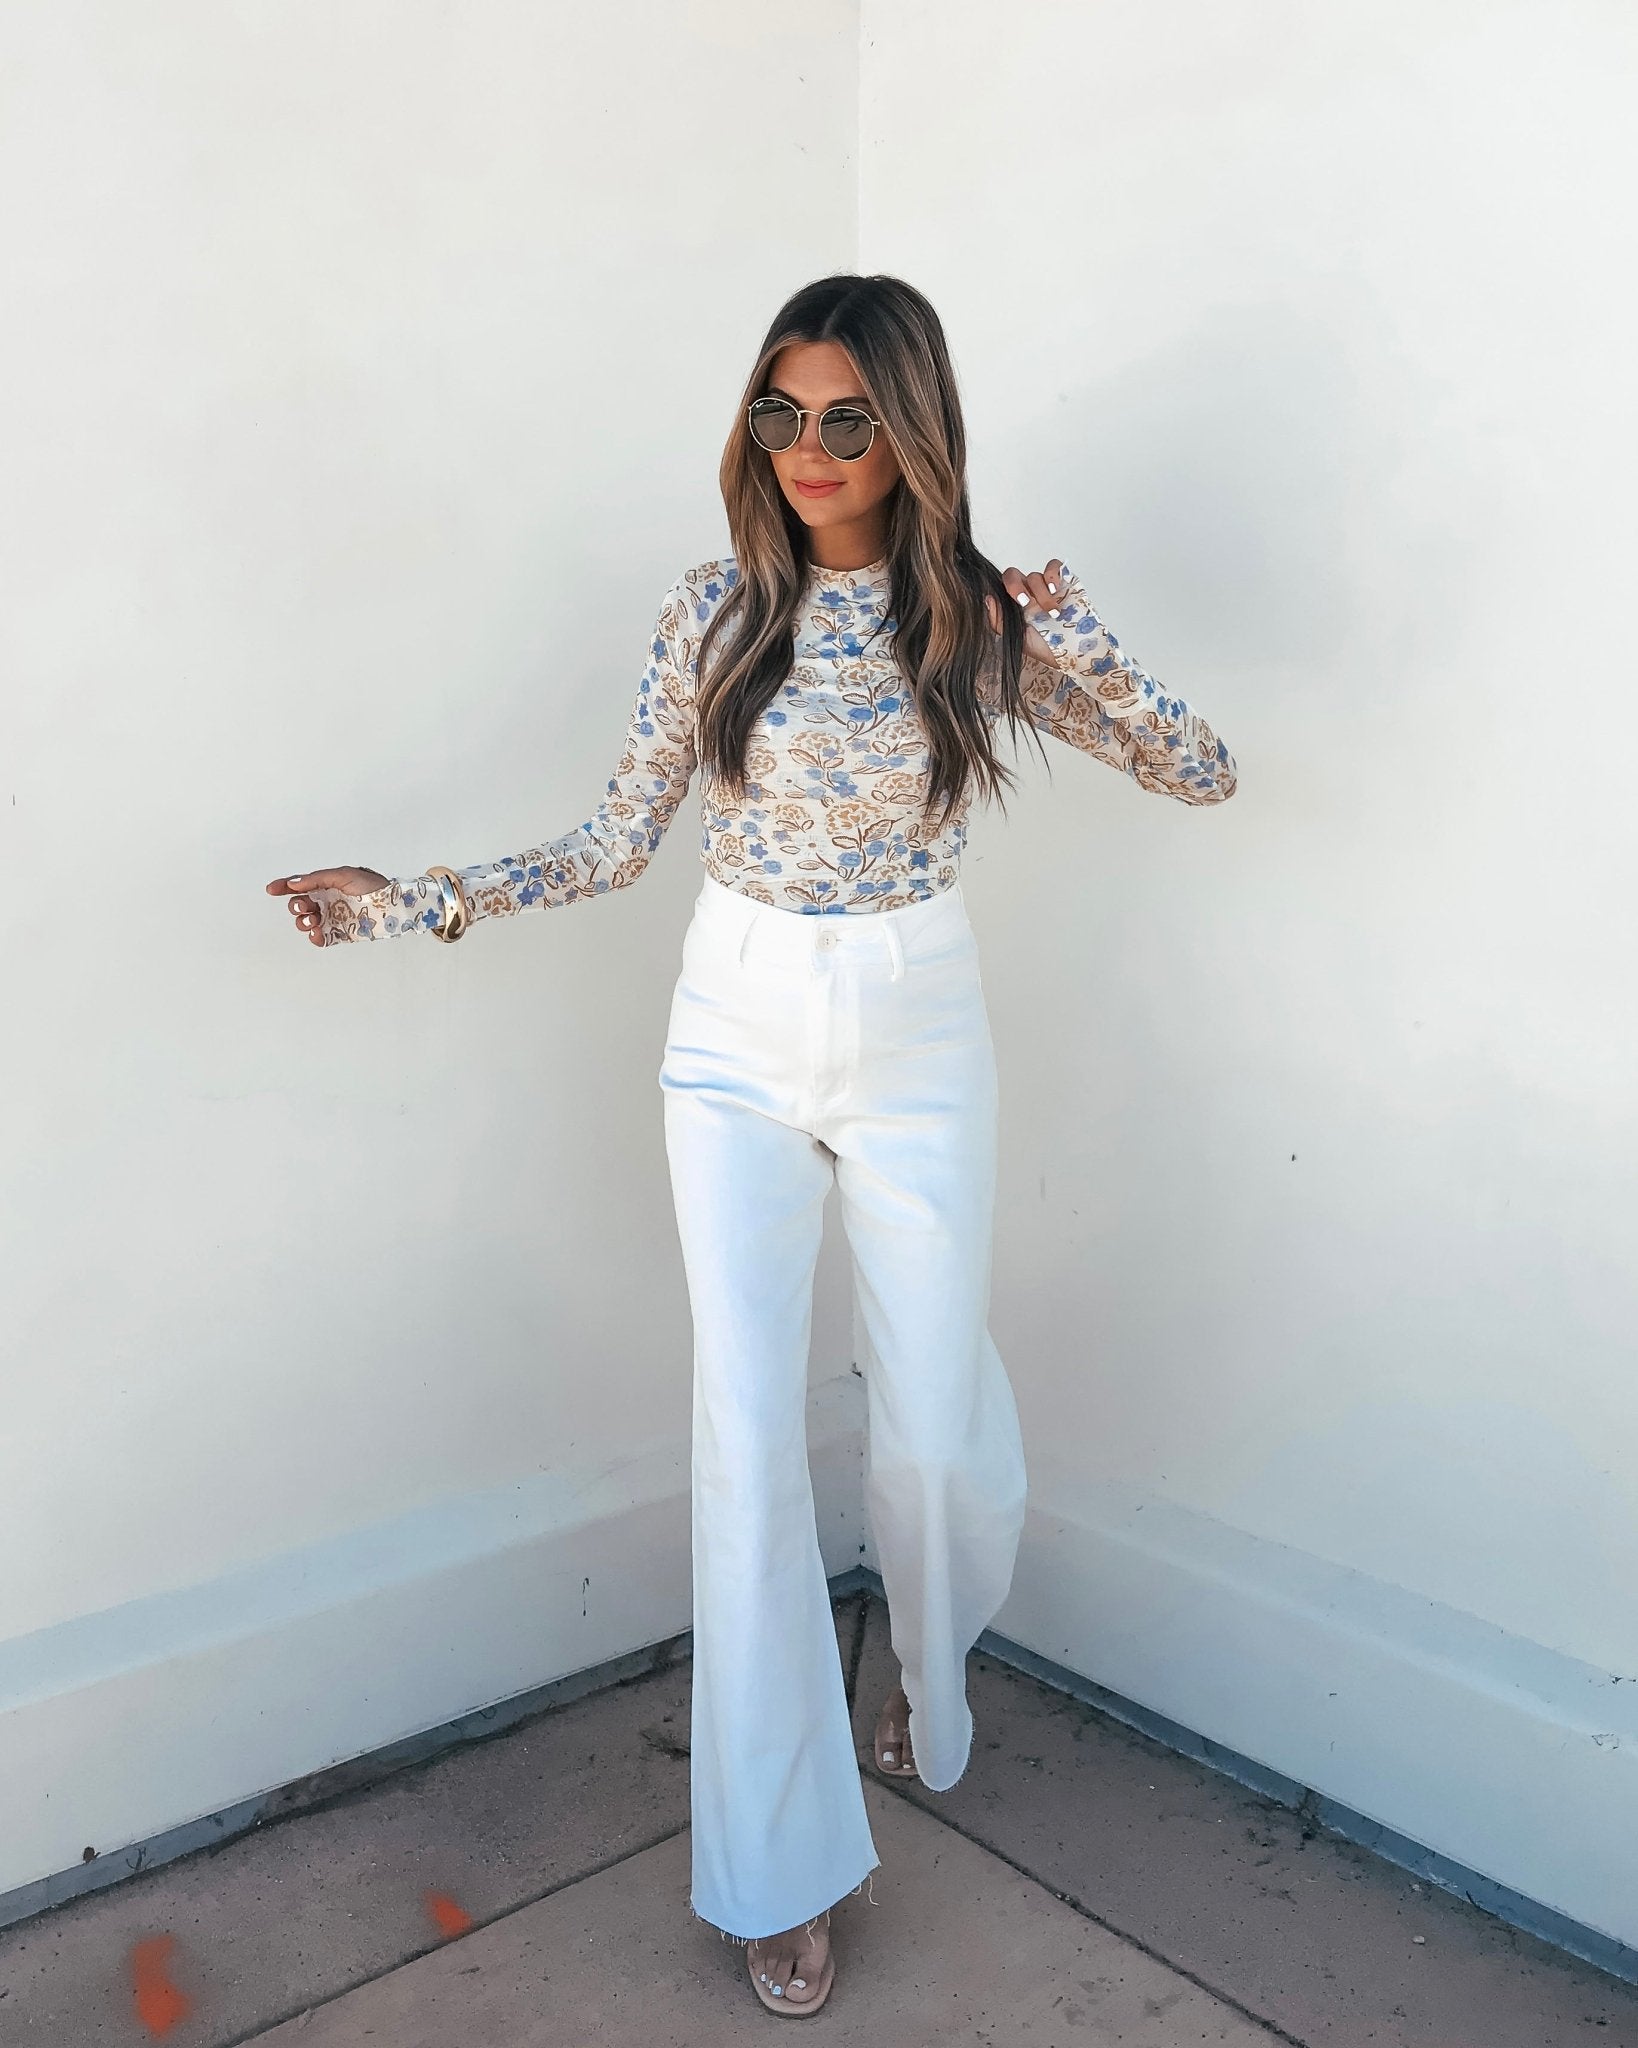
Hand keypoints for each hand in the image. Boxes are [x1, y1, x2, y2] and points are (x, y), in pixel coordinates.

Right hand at [265, 865, 390, 946]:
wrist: (394, 907)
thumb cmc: (374, 887)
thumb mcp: (344, 875)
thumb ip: (318, 879)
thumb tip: (294, 883)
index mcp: (326, 885)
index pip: (299, 885)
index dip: (283, 886)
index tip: (272, 889)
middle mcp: (326, 902)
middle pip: (299, 905)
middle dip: (297, 906)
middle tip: (306, 907)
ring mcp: (331, 919)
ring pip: (305, 922)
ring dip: (303, 922)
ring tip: (314, 921)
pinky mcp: (339, 934)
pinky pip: (319, 938)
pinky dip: (314, 937)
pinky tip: (318, 932)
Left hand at [985, 557, 1073, 662]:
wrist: (1076, 651)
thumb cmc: (1049, 648)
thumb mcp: (1020, 640)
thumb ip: (1000, 622)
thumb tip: (988, 599)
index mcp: (1015, 606)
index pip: (1002, 587)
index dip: (1006, 590)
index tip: (1018, 604)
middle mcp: (1028, 594)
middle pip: (1013, 575)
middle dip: (1017, 586)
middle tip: (1027, 603)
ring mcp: (1045, 588)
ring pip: (1034, 575)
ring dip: (1041, 593)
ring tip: (1052, 612)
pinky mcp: (1063, 582)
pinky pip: (1054, 566)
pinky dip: (1052, 573)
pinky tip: (1056, 589)